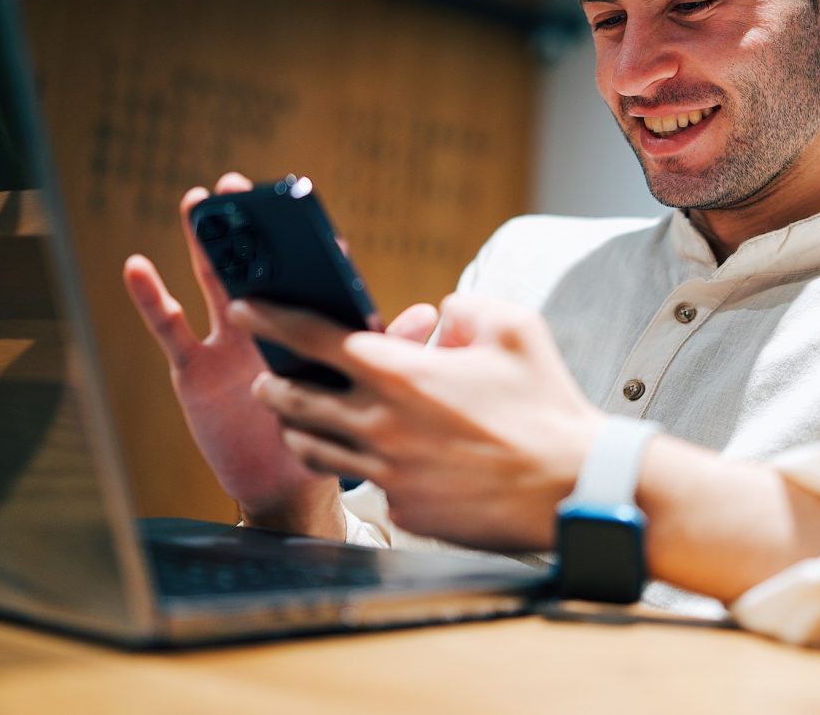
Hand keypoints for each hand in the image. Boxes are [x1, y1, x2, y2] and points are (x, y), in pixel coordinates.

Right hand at [122, 172, 442, 535]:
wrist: (286, 484)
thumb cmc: (327, 431)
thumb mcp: (361, 391)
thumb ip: (389, 350)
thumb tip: (426, 312)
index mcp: (310, 327)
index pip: (310, 276)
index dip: (307, 245)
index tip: (301, 211)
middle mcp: (270, 326)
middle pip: (258, 267)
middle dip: (249, 227)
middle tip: (237, 186)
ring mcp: (230, 342)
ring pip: (214, 284)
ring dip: (205, 244)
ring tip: (196, 201)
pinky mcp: (196, 368)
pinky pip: (172, 328)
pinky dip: (152, 297)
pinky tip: (138, 266)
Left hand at [238, 294, 604, 550]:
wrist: (570, 485)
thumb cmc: (547, 405)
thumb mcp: (515, 328)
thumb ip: (467, 309)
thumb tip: (442, 317)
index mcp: (402, 374)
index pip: (315, 338)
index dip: (274, 318)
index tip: (249, 308)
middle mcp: (382, 424)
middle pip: (295, 401)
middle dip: (272, 384)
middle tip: (268, 375)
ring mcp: (389, 473)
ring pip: (313, 449)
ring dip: (298, 428)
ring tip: (301, 418)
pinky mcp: (404, 509)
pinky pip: (365, 483)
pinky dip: (360, 466)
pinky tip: (373, 457)